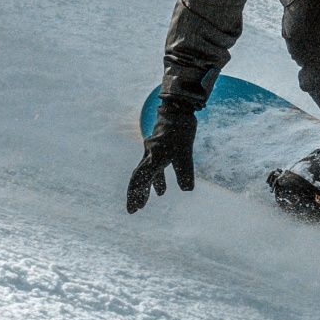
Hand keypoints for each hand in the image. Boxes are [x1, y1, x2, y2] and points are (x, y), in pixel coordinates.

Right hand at [127, 95, 198, 212]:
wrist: (178, 108)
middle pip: (139, 178)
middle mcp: (149, 155)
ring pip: (146, 174)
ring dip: (145, 189)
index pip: (141, 179)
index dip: (136, 194)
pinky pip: (155, 168)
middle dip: (135, 195)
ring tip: (143, 205)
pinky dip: (157, 180)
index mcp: (153, 156)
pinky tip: (162, 192)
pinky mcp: (159, 150)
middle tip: (132, 211)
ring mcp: (153, 152)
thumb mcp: (185, 151)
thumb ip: (185, 170)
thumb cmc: (180, 129)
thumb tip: (187, 189)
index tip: (133, 209)